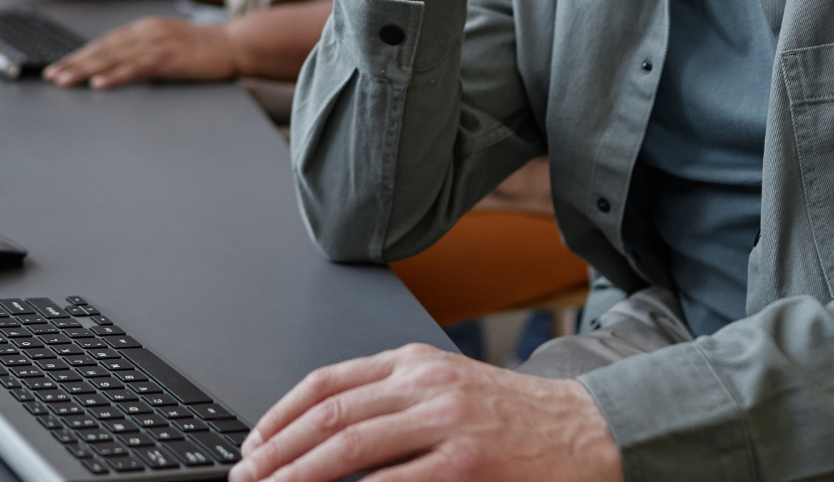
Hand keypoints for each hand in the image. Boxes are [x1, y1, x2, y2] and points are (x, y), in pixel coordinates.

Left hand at [43, 17, 235, 87]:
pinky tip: (100, 84)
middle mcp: (145, 32)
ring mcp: (156, 44)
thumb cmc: (202, 48)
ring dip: (85, 70)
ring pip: (112, 58)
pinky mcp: (169, 59)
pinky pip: (136, 69)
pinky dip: (115, 76)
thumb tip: (118, 64)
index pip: (103, 42)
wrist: (233, 43)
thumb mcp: (167, 41)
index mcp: (143, 28)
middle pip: (101, 49)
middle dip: (73, 63)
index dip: (78, 55)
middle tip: (50, 76)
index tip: (58, 66)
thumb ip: (143, 49)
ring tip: (64, 81)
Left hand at [230, 344, 618, 481]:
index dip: (280, 415)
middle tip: (247, 478)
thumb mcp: (448, 388)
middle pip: (329, 416)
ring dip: (300, 476)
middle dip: (278, 452)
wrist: (586, 430)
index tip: (254, 445)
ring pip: (351, 448)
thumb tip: (326, 435)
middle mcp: (424, 384)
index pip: (327, 383)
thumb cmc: (514, 417)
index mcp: (413, 363)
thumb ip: (392, 403)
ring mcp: (446, 422)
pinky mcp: (467, 463)